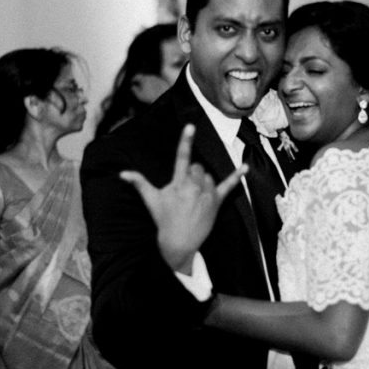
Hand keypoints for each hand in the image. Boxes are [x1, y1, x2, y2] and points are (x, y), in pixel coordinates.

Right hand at [121, 124, 246, 269]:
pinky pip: (229, 186)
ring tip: (193, 197)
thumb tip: (122, 173)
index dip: (185, 140)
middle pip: (197, 167)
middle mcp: (196, 186)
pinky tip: (246, 167)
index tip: (190, 126)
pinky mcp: (217, 202)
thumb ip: (139, 183)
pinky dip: (238, 176)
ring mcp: (208, 194)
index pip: (182, 157)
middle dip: (191, 173)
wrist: (179, 242)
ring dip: (203, 180)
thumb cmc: (164, 220)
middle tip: (183, 190)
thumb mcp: (151, 200)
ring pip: (209, 175)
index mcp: (179, 183)